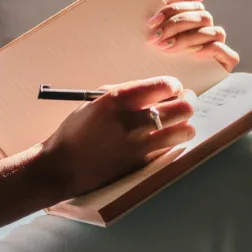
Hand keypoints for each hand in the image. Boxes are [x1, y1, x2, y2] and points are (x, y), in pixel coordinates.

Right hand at [37, 77, 196, 199]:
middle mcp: (133, 121)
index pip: (165, 85)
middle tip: (184, 102)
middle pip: (182, 107)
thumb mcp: (96, 101)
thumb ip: (126, 94)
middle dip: (187, 102)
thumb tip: (155, 91)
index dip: (174, 86)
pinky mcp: (142, 163)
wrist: (63, 165)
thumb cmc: (76, 131)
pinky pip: (170, 149)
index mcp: (119, 99)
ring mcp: (139, 144)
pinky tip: (164, 140)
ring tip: (178, 124)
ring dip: (185, 125)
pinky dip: (172, 143)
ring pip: (184, 131)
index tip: (172, 88)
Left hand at [148, 0, 239, 72]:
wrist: (159, 92)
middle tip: (156, 38)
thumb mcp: (162, 32)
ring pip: (213, 32)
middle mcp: (210, 32)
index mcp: (197, 21)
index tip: (152, 23)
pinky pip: (225, 52)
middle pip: (203, 17)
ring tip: (166, 48)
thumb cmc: (158, 59)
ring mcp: (219, 47)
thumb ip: (176, 8)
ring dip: (187, 39)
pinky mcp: (225, 64)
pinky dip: (209, 50)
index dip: (173, 11)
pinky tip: (192, 54)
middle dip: (177, 25)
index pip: (194, 5)